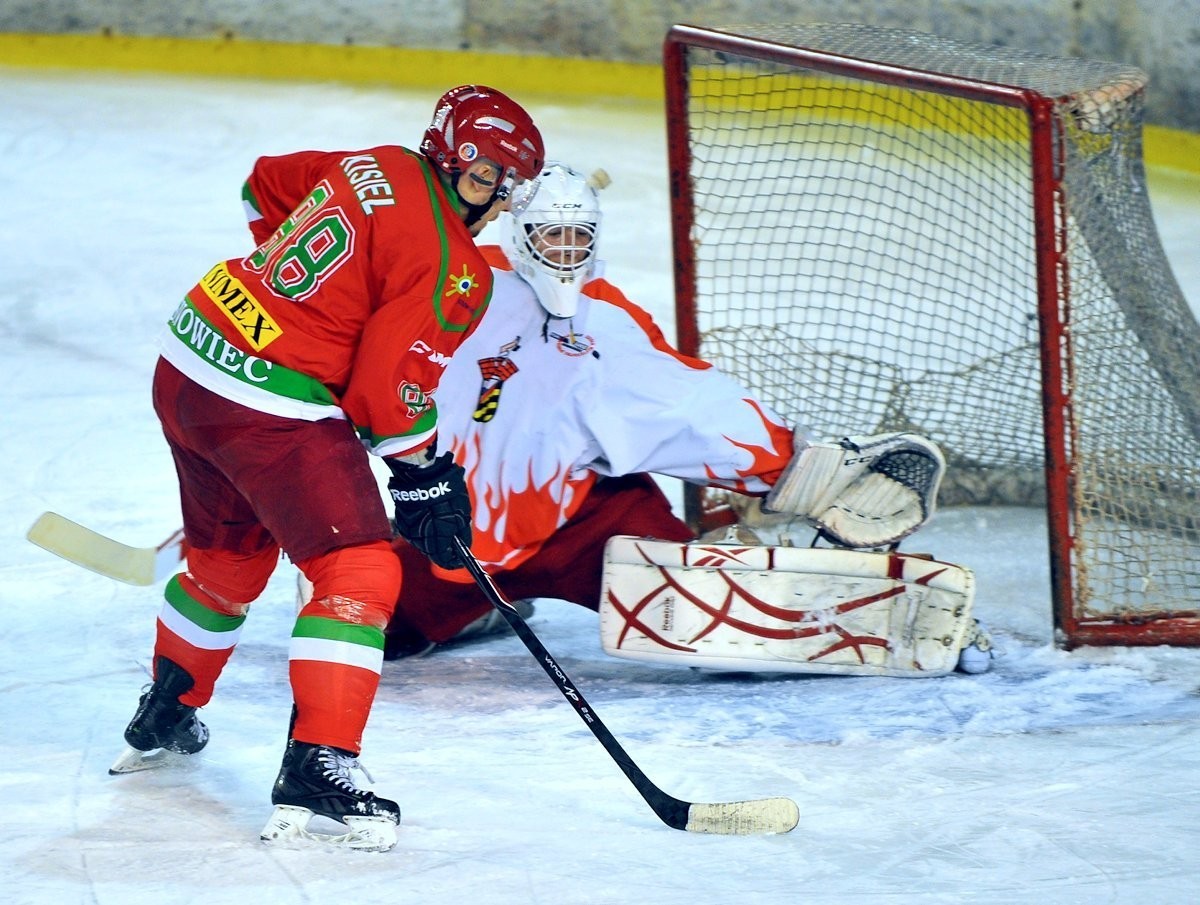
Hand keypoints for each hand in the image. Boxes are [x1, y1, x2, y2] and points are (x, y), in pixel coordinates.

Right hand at [387, 452, 471, 568]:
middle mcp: (420, 541)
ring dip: (433, 536)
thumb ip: (462, 533)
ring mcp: (408, 531)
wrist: (421, 474)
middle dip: (444, 546)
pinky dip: (424, 526)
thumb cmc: (446, 493)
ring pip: (424, 541)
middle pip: (434, 551)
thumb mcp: (462, 515)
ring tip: (442, 522)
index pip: (445, 560)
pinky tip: (430, 515)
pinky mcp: (402, 521)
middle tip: (454, 537)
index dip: (455, 560)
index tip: (461, 557)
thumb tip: (464, 545)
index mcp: (436, 541)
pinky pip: (416, 530)